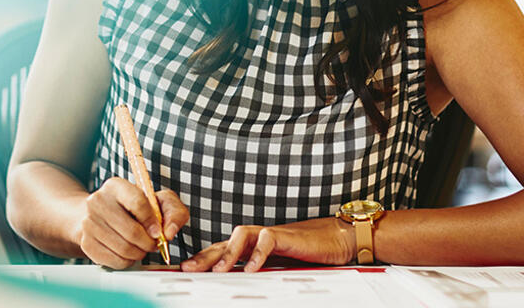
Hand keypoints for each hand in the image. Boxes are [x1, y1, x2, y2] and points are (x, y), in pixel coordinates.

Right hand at [76, 177, 188, 268]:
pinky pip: (114, 260)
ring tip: (142, 248)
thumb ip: (173, 211)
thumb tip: (169, 232)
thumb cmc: (134, 208)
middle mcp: (98, 201)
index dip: (152, 221)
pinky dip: (127, 261)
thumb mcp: (158, 201)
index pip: (137, 202)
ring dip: (140, 253)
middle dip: (148, 243)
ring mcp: (89, 223)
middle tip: (153, 244)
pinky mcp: (86, 243)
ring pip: (124, 248)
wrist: (99, 215)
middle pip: (131, 231)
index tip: (158, 231)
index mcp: (116, 186)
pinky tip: (129, 253)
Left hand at [181, 217, 355, 272]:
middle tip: (188, 269)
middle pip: (225, 242)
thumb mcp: (280, 268)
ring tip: (218, 271)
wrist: (337, 238)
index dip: (203, 259)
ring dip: (227, 253)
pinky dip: (258, 253)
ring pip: (242, 235)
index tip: (185, 270)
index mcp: (254, 247)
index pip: (223, 250)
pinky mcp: (287, 235)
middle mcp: (259, 238)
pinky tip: (251, 268)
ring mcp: (271, 235)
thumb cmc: (309, 253)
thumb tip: (242, 289)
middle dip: (205, 256)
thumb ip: (261, 274)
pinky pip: (268, 239)